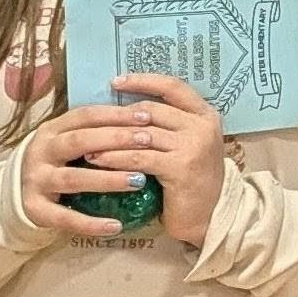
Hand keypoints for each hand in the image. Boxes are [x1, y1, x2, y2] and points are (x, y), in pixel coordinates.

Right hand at [19, 104, 165, 238]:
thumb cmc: (56, 164)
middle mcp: (41, 152)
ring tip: (139, 181)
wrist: (15, 194)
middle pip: (79, 142)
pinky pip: (65, 218)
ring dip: (108, 179)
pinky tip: (116, 226)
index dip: (115, 115)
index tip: (146, 117)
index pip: (85, 116)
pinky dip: (91, 223)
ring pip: (74, 178)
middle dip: (115, 140)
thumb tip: (142, 120)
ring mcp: (36, 181)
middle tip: (147, 142)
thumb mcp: (68, 142)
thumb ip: (95, 132)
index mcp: (51, 130)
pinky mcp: (35, 209)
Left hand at [76, 73, 230, 249]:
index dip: (143, 81)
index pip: (172, 86)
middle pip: (151, 109)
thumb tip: (126, 110)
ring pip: (140, 133)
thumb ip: (168, 126)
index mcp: (205, 114)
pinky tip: (97, 160)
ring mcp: (193, 145)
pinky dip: (114, 158)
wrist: (211, 215)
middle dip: (117, 115)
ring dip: (109, 138)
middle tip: (90, 121)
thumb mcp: (188, 145)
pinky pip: (138, 157)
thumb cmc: (193, 181)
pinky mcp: (180, 167)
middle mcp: (202, 126)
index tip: (115, 81)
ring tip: (86, 143)